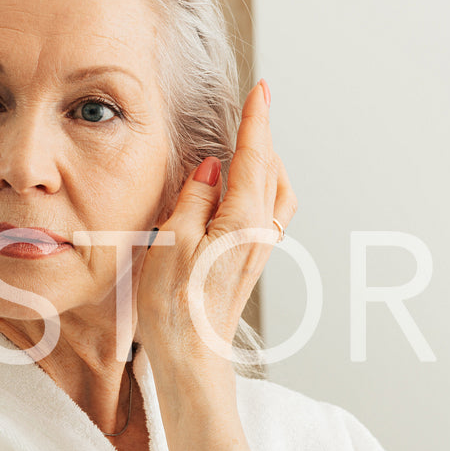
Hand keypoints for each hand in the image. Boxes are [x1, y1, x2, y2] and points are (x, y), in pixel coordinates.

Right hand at [136, 79, 294, 366]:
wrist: (191, 359)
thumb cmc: (176, 307)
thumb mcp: (173, 240)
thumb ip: (195, 198)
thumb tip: (212, 168)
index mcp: (243, 220)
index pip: (254, 157)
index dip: (257, 121)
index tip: (261, 90)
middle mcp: (258, 234)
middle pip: (272, 173)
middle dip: (264, 138)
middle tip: (255, 110)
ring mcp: (256, 251)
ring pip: (275, 195)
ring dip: (266, 166)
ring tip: (249, 149)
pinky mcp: (247, 265)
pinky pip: (265, 215)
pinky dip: (259, 191)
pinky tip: (239, 194)